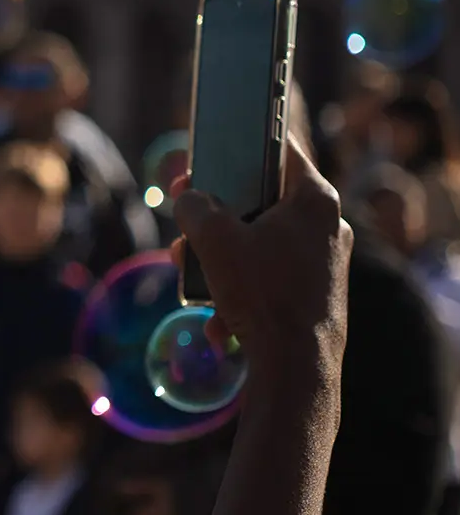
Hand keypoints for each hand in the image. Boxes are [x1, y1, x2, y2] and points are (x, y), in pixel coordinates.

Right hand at [172, 136, 348, 386]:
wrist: (295, 368)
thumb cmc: (261, 291)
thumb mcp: (212, 238)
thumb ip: (193, 206)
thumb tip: (188, 199)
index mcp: (315, 199)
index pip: (280, 149)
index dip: (240, 146)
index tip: (213, 152)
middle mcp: (328, 226)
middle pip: (260, 202)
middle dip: (215, 219)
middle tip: (186, 226)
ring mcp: (325, 263)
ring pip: (259, 244)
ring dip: (219, 260)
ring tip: (192, 280)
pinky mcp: (316, 296)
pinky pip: (268, 280)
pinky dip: (239, 293)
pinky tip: (219, 320)